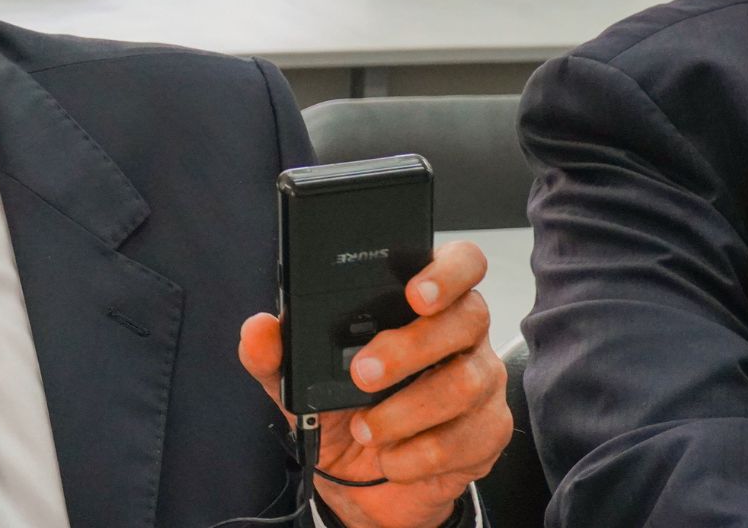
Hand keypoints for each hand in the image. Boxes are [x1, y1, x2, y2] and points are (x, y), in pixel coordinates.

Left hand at [237, 241, 511, 527]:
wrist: (360, 485)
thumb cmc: (339, 416)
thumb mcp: (297, 386)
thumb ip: (275, 355)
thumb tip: (259, 329)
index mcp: (421, 305)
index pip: (459, 263)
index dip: (447, 272)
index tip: (414, 293)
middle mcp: (460, 336)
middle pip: (466, 319)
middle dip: (410, 347)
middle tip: (362, 373)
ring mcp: (481, 382)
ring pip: (465, 382)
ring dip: (406, 411)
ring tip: (366, 429)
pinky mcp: (488, 432)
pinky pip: (468, 437)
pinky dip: (420, 454)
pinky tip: (393, 458)